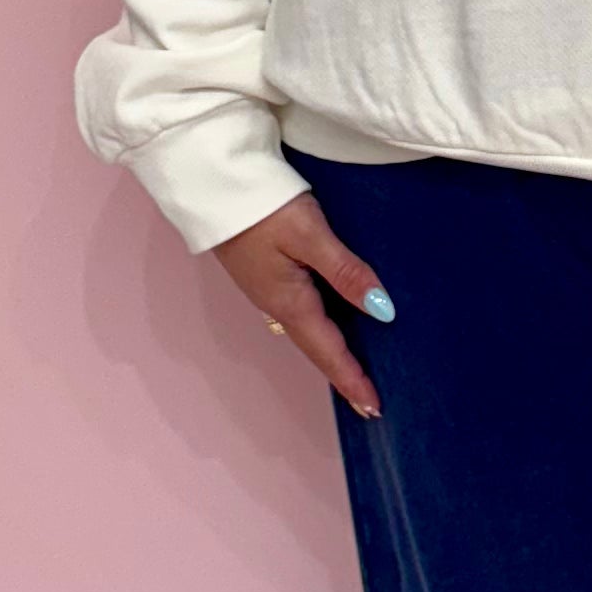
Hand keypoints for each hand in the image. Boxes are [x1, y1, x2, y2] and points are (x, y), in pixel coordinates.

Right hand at [215, 195, 391, 420]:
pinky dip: (321, 326)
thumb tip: (382, 310)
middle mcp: (277, 302)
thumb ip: (345, 271)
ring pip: (308, 328)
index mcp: (290, 300)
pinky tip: (332, 320)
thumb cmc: (262, 205)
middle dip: (342, 373)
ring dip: (331, 351)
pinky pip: (300, 309)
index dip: (352, 380)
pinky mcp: (264, 270)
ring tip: (353, 368)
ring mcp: (268, 287)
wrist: (210, 182)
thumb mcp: (309, 235)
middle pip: (318, 346)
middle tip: (367, 400)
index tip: (373, 409)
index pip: (329, 350)